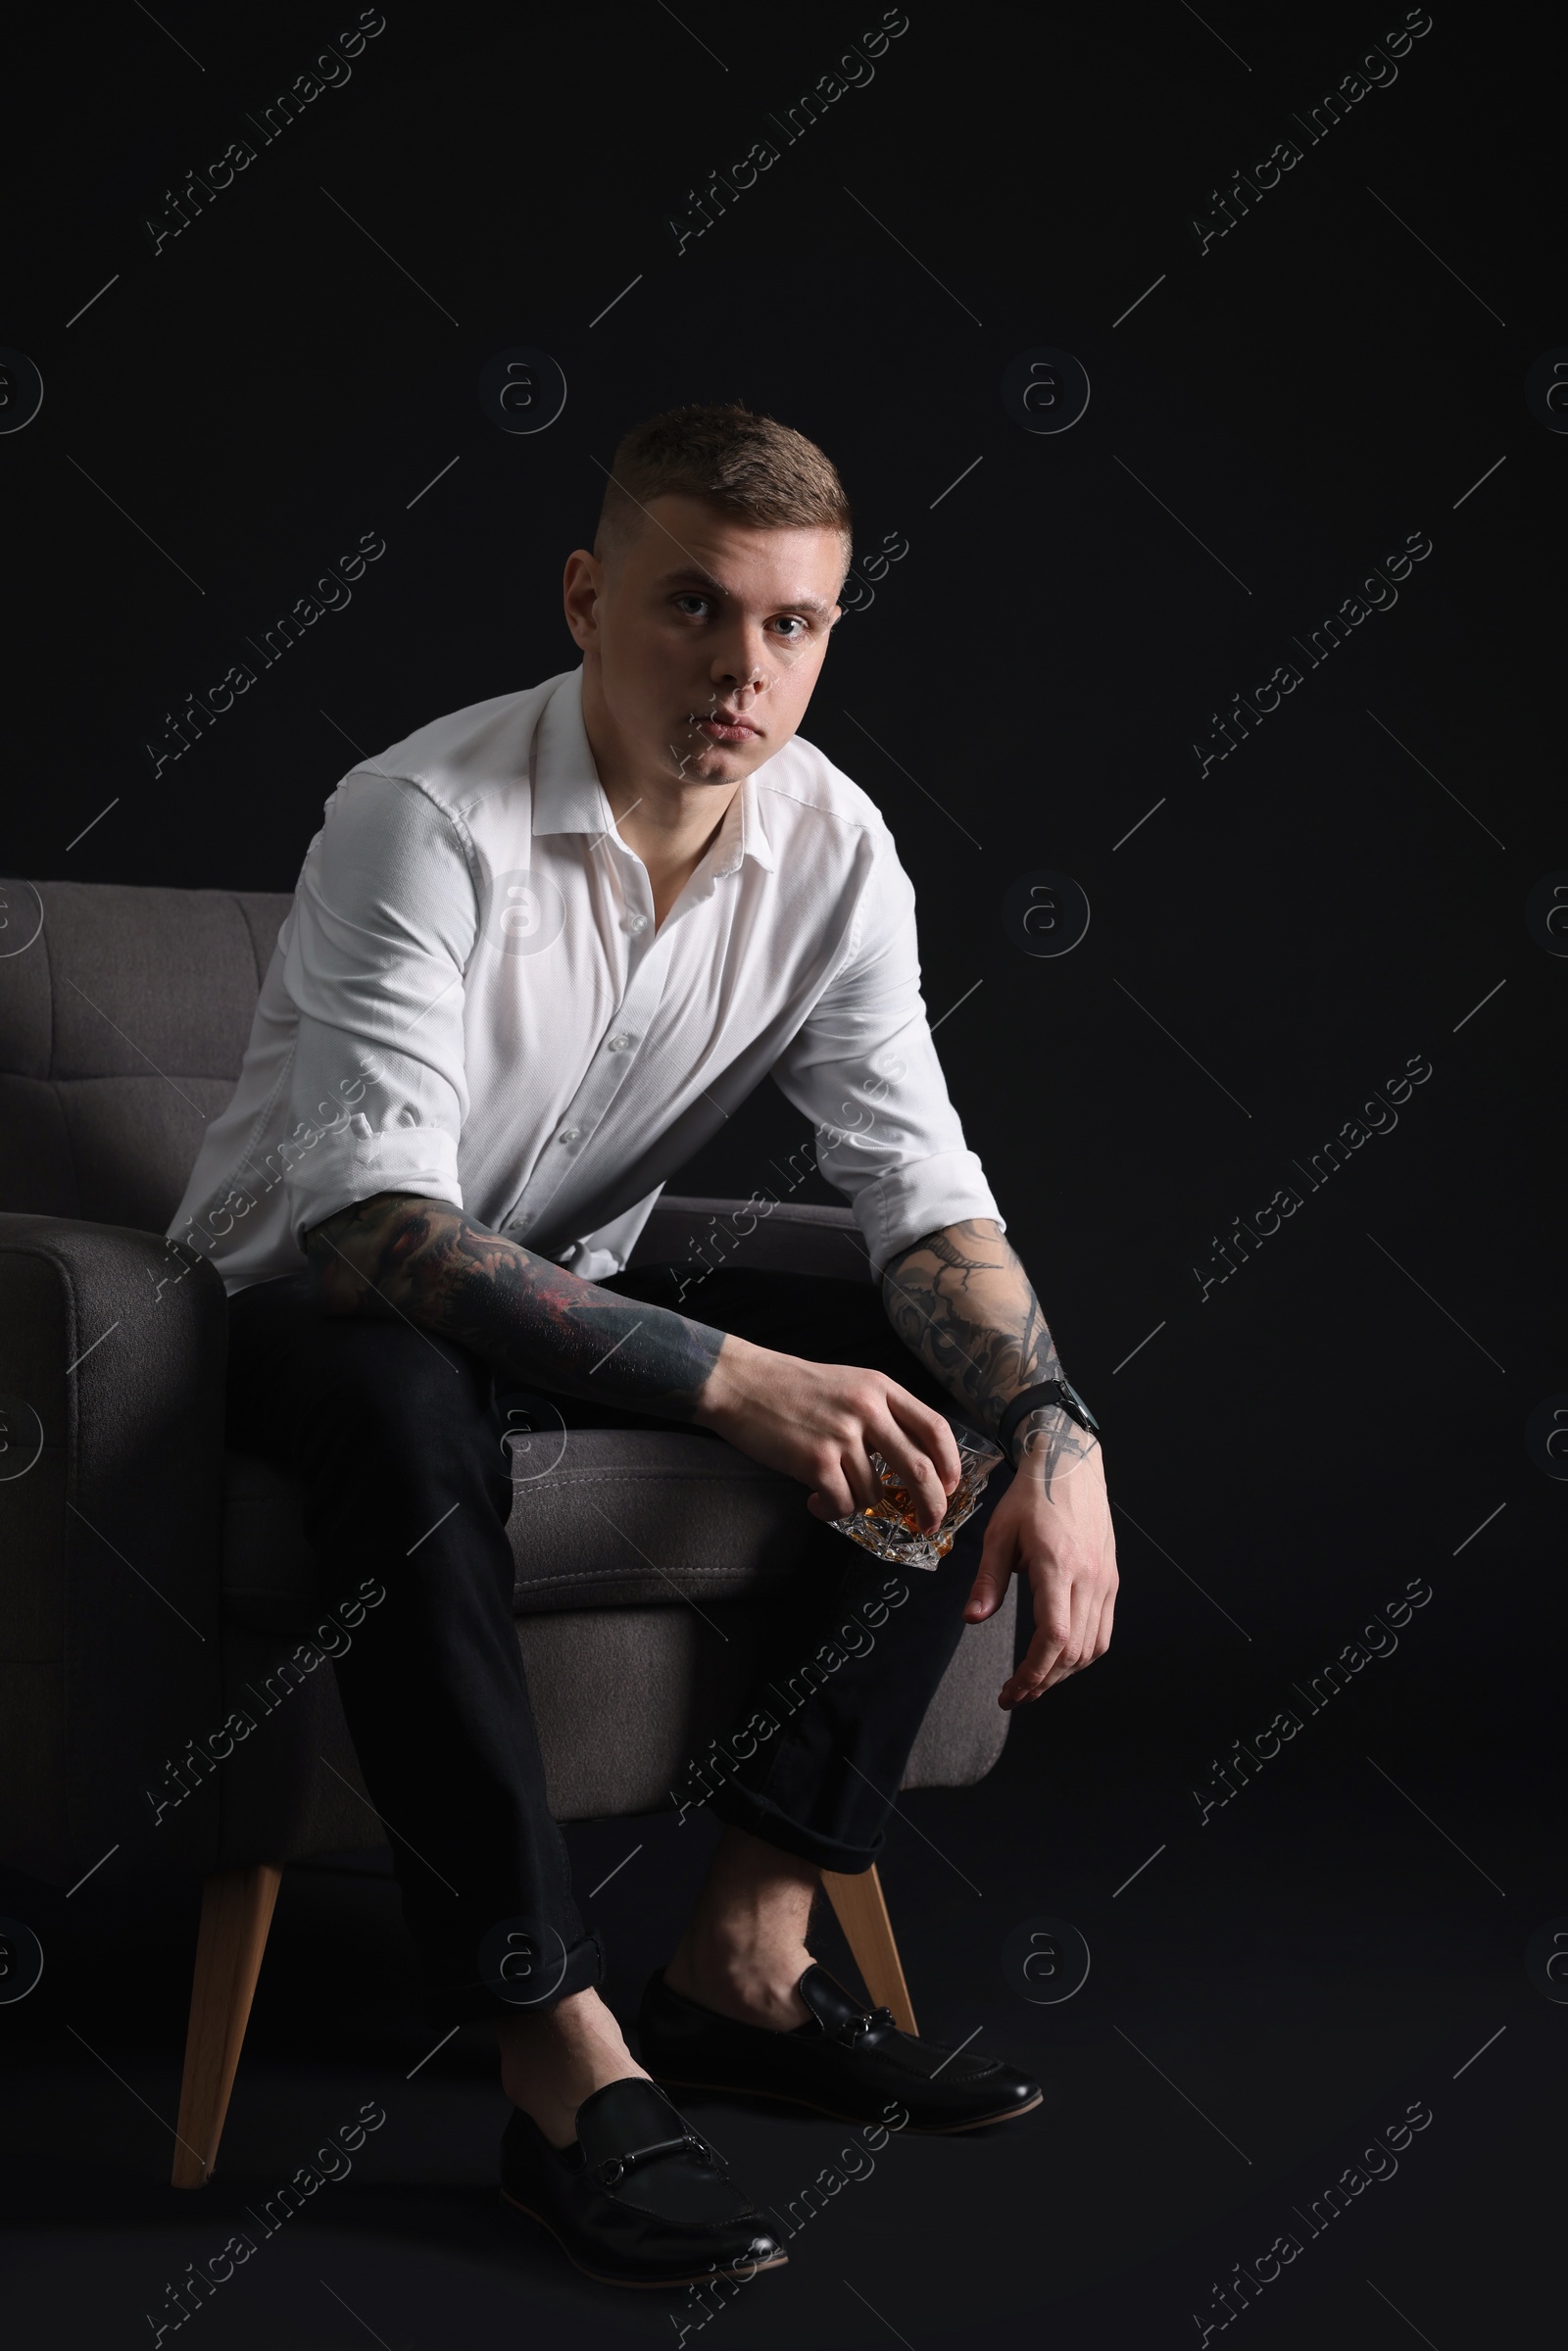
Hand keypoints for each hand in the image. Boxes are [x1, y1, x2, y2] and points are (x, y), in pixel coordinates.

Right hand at [694, 1334, 960, 1532]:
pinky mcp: (816, 1459)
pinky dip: (831, 1511)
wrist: (740, 1383)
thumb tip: (912, 1461)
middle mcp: (868, 1409)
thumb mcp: (848, 1385)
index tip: (949, 1487)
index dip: (950, 1464)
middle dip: (930, 1505)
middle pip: (919, 1469)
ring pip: (873, 1493)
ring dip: (856, 1502)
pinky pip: (841, 1504)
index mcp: (881, 1388)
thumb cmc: (791, 1387)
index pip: (935, 1429)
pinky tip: (815, 1500)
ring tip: (831, 1489)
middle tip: (928, 1524)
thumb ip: (881, 1414)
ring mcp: (842, 1435)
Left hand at [965, 1431, 1116, 1707]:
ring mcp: (1105, 1580)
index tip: (1011, 1691)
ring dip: (1064, 1673)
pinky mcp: (1111, 1580)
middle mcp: (1089, 1577)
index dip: (1033, 1673)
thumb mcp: (999, 1532)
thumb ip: (988, 1579)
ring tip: (1035, 1681)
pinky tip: (1059, 1658)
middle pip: (1074, 1651)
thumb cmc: (1032, 1496)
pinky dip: (1082, 1654)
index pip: (1054, 1636)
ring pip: (1093, 1647)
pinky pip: (1103, 1631)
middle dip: (1043, 1682)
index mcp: (1057, 1565)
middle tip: (1015, 1695)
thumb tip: (973, 1620)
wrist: (1071, 1463)